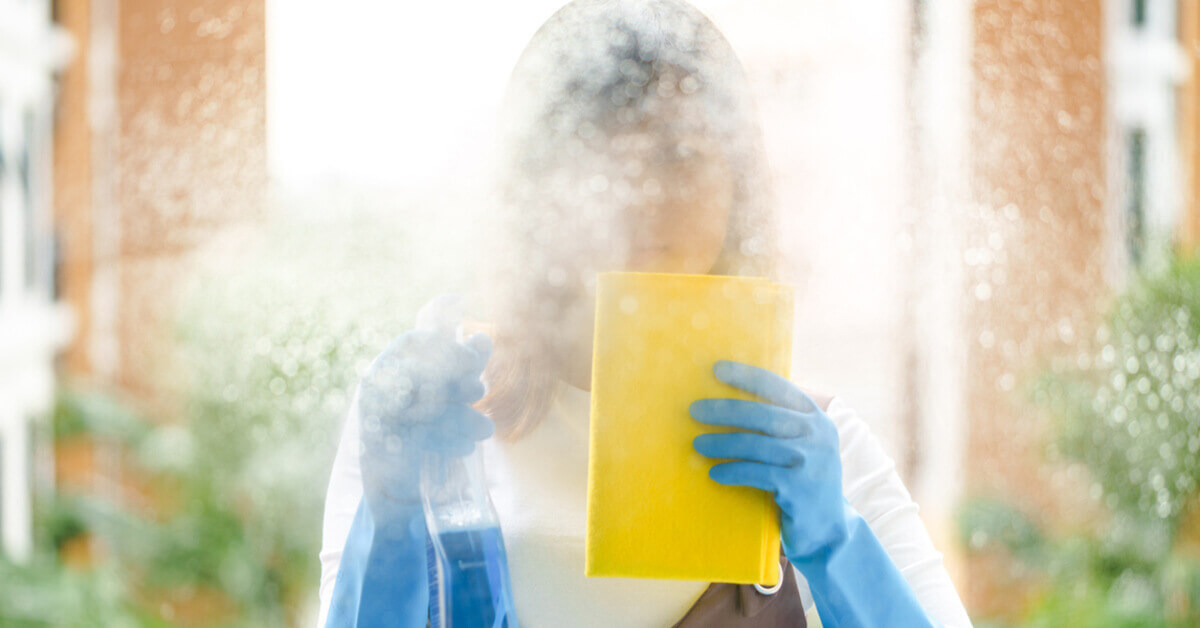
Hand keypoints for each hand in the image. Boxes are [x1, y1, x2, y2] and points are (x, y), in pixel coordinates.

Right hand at [356, 294, 494, 522]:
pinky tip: (467, 447)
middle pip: (417, 374)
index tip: (474, 362)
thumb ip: (464, 364)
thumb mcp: (446, 388)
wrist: (393, 472)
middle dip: (454, 382)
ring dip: (459, 417)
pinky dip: (445, 442)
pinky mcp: (379, 445)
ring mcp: (373, 414)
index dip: (447, 348)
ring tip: (485, 428)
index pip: (413, 342)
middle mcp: (376, 384)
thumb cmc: (422, 419)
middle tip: (480, 390)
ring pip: (420, 407)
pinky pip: (416, 438)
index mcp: (389, 363)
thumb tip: (484, 338)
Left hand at [689, 360, 847, 563]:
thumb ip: (780, 424)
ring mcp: (810, 461)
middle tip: (695, 410)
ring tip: (699, 444)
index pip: (778, 387)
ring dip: (722, 442)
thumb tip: (729, 403)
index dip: (747, 376)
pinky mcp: (798, 487)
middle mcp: (817, 434)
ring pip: (756, 444)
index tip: (717, 369)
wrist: (829, 530)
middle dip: (725, 409)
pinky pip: (756, 473)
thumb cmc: (804, 481)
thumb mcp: (803, 445)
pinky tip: (714, 473)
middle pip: (762, 414)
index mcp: (816, 417)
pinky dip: (732, 471)